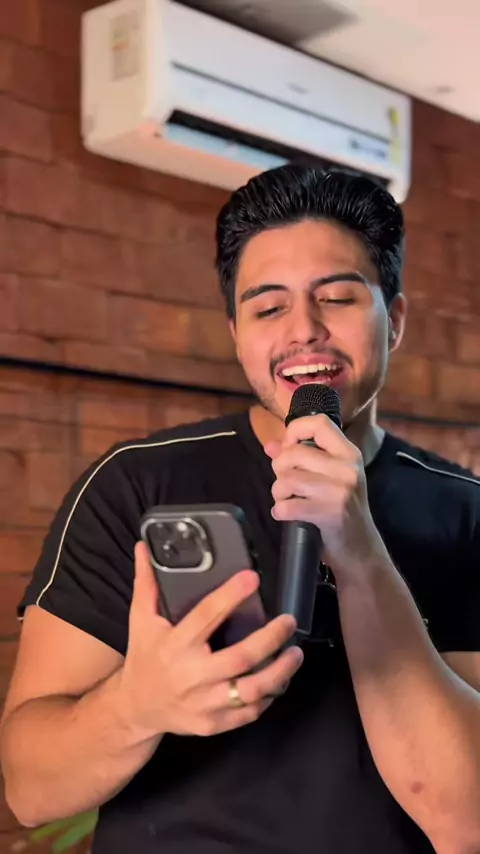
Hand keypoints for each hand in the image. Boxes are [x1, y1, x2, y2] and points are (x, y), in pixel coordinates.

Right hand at [119, 543, 302, 739]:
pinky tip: (279, 681)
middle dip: (271, 638)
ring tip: (295, 653)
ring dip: (280, 671)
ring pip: (251, 690)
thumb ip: (146, 584)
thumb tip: (143, 546)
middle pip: (241, 657)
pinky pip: (248, 713)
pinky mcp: (212, 724)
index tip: (253, 578)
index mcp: (174, 644)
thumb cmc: (144, 658)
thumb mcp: (140, 620)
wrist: (135, 710)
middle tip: (289, 621)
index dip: (231, 595)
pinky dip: (268, 697)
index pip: (206, 615)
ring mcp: (203, 704)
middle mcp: (190, 675)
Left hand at [266, 414, 384, 578]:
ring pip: (288, 478)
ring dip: (278, 491)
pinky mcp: (329, 513)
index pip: (319, 423)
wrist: (361, 549)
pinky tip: (286, 514)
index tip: (290, 448)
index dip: (295, 431)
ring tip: (285, 499)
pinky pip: (288, 505)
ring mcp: (339, 491)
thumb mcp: (329, 479)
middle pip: (295, 453)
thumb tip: (271, 445)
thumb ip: (300, 458)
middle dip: (280, 468)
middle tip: (286, 483)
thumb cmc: (342, 510)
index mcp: (348, 453)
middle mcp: (347, 468)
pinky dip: (280, 510)